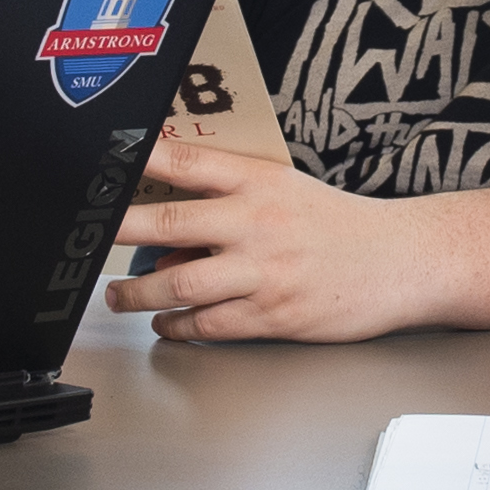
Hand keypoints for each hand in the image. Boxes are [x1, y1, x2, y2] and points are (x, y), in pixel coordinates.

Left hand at [105, 136, 416, 343]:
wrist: (403, 261)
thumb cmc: (341, 226)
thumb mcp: (286, 193)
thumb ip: (229, 207)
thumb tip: (167, 243)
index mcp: (259, 182)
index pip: (185, 164)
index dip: (136, 163)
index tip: (102, 164)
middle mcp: (257, 224)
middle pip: (166, 226)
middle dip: (117, 234)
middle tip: (85, 241)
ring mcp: (263, 272)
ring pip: (178, 286)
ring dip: (138, 295)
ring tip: (120, 296)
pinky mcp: (273, 316)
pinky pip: (208, 324)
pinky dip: (178, 326)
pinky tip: (167, 323)